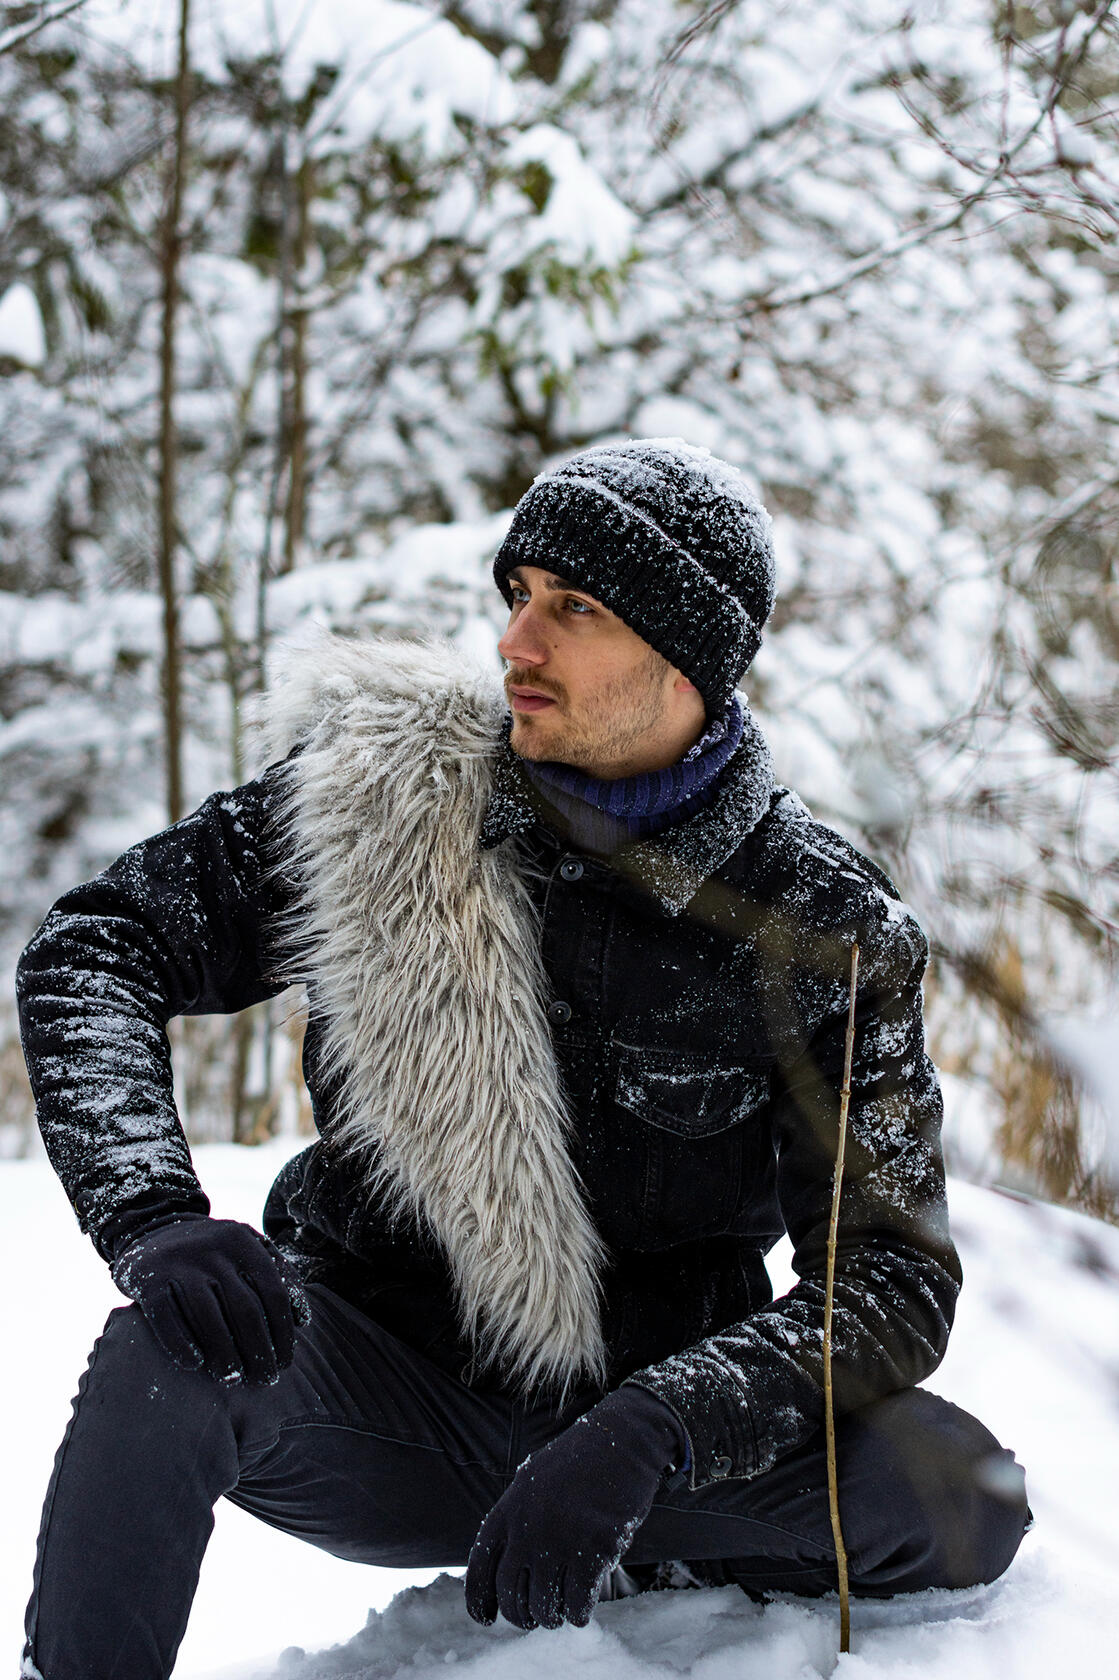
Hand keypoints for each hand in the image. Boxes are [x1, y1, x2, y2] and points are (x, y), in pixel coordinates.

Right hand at [111, 1215, 308, 1384]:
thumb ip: (279, 1274)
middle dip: (259, 1351)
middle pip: (245, 1310)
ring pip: (208, 1318)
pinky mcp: (149, 1279)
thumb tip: (302, 1320)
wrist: (152, 1228)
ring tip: (233, 1379)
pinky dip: (181, 1345)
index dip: (283, 1332)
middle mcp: (214, 1250)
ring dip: (224, 1355)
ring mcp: (180, 1264)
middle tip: (264, 1380)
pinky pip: (167, 1319)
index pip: (274, 1293)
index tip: (285, 1361)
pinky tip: (195, 1364)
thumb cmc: (212, 1251)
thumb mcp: (248, 1248)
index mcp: (244, 1242)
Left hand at [465, 1386, 684, 1630]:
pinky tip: (581, 1608)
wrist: (625, 1440)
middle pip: (511, 1595)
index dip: (479, 1600)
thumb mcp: (534, 1481)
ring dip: (552, 1616)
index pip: (479, 1567)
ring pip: (544, 1606)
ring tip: (560, 1610)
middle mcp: (529, 1526)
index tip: (486, 1619)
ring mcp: (562, 1538)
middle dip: (520, 1617)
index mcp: (509, 1507)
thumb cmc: (581, 1462)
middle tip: (532, 1619)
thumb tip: (504, 1568)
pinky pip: (578, 1604)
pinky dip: (577, 1614)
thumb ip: (517, 1519)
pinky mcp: (596, 1548)